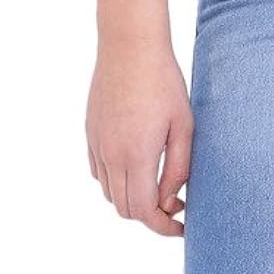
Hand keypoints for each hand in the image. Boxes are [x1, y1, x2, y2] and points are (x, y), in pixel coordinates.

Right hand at [86, 37, 191, 233]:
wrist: (130, 46)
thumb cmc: (163, 82)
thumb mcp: (183, 124)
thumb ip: (178, 167)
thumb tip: (169, 200)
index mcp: (136, 156)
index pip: (144, 212)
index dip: (164, 226)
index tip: (182, 225)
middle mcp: (111, 156)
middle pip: (125, 208)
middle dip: (151, 215)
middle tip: (175, 202)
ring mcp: (97, 145)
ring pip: (110, 193)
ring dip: (132, 199)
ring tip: (157, 184)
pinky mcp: (90, 134)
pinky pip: (99, 173)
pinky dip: (115, 181)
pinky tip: (135, 165)